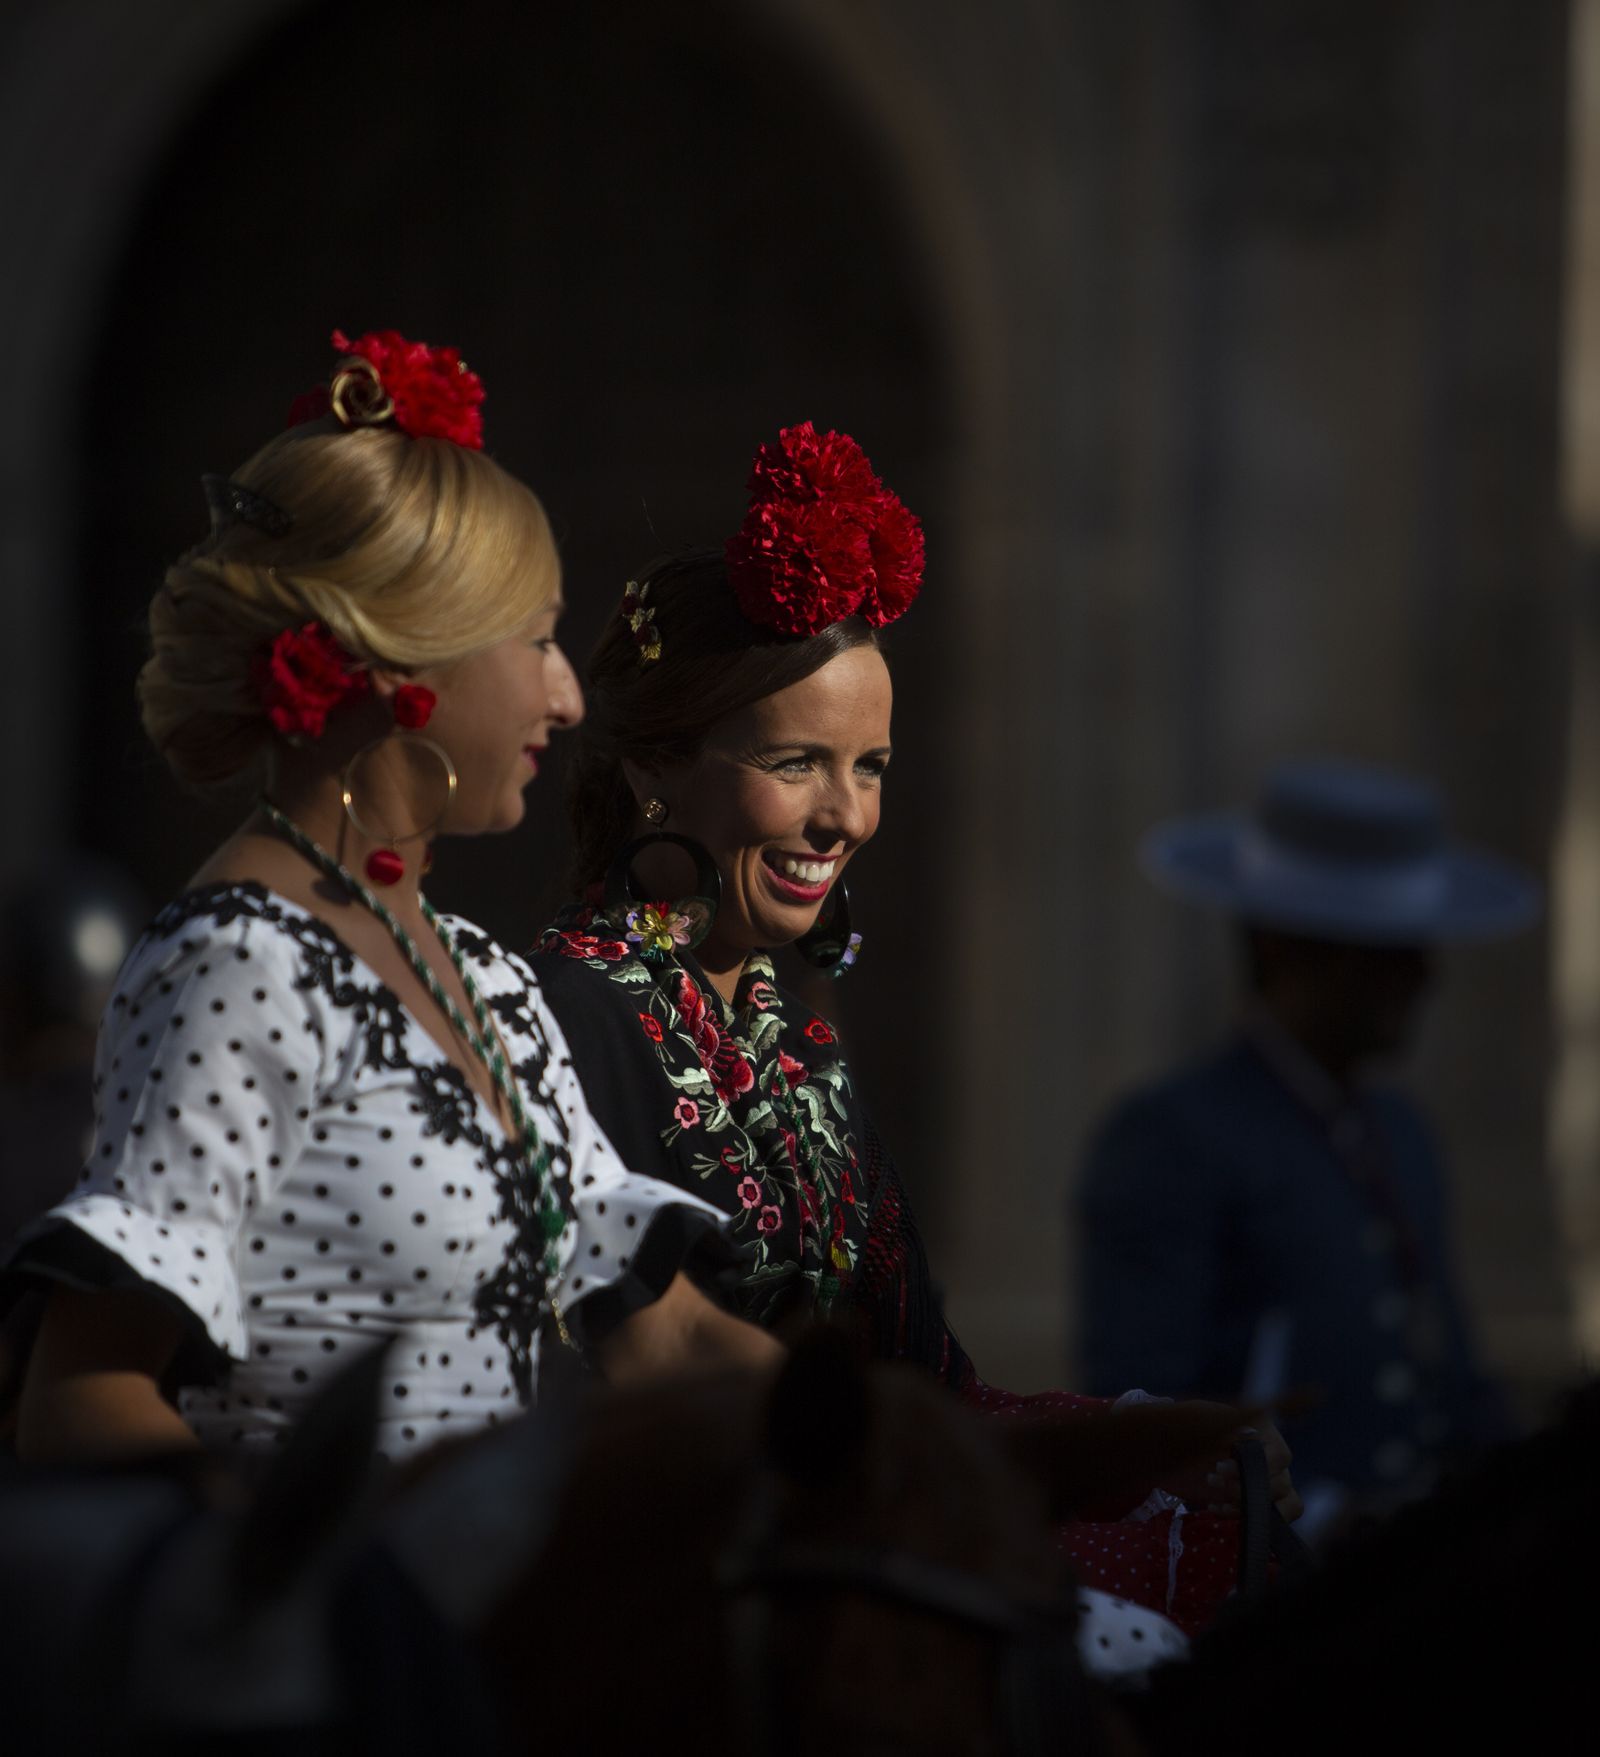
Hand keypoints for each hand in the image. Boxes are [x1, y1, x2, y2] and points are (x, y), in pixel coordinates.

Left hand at [1159, 1403, 1300, 1521]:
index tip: (1220, 1466)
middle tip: (1211, 1480)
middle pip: (1283, 1482)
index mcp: (1263, 1430)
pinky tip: (1216, 1508)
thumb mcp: (1200, 1418)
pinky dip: (1249, 1518)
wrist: (1162, 1451)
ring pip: (1287, 1503)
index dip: (1258, 1467)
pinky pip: (1273, 1517)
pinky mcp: (1255, 1502)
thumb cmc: (1183, 1427)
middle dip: (1246, 1488)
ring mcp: (1267, 1481)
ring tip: (1219, 1501)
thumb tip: (1253, 1434)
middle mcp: (1271, 1456)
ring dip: (1251, 1506)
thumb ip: (1226, 1422)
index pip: (1281, 1456)